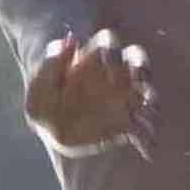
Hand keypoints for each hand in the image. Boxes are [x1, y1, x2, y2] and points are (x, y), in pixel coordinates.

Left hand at [22, 27, 155, 154]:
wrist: (54, 132)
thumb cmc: (46, 106)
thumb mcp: (39, 89)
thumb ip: (50, 65)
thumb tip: (71, 39)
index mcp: (91, 61)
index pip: (108, 43)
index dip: (110, 53)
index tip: (105, 70)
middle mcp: (113, 75)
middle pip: (137, 60)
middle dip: (140, 68)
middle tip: (134, 83)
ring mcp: (124, 98)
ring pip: (147, 92)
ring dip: (150, 103)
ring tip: (146, 118)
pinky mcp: (129, 124)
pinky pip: (145, 128)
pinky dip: (148, 139)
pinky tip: (147, 150)